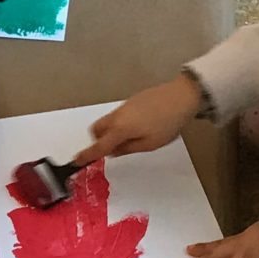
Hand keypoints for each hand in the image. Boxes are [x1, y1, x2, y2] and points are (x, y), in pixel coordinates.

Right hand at [79, 73, 203, 164]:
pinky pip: (118, 116)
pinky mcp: (131, 101)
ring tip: (132, 138)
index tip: (76, 161)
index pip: (99, 146)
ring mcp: (123, 107)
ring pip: (107, 122)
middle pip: (96, 130)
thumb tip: (113, 152)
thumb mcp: (150, 144)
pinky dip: (120, 124)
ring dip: (110, 132)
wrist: (181, 96)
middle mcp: (117, 116)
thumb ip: (128, 149)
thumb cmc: (167, 123)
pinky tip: (140, 127)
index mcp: (120, 129)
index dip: (87, 155)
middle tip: (113, 149)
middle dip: (98, 140)